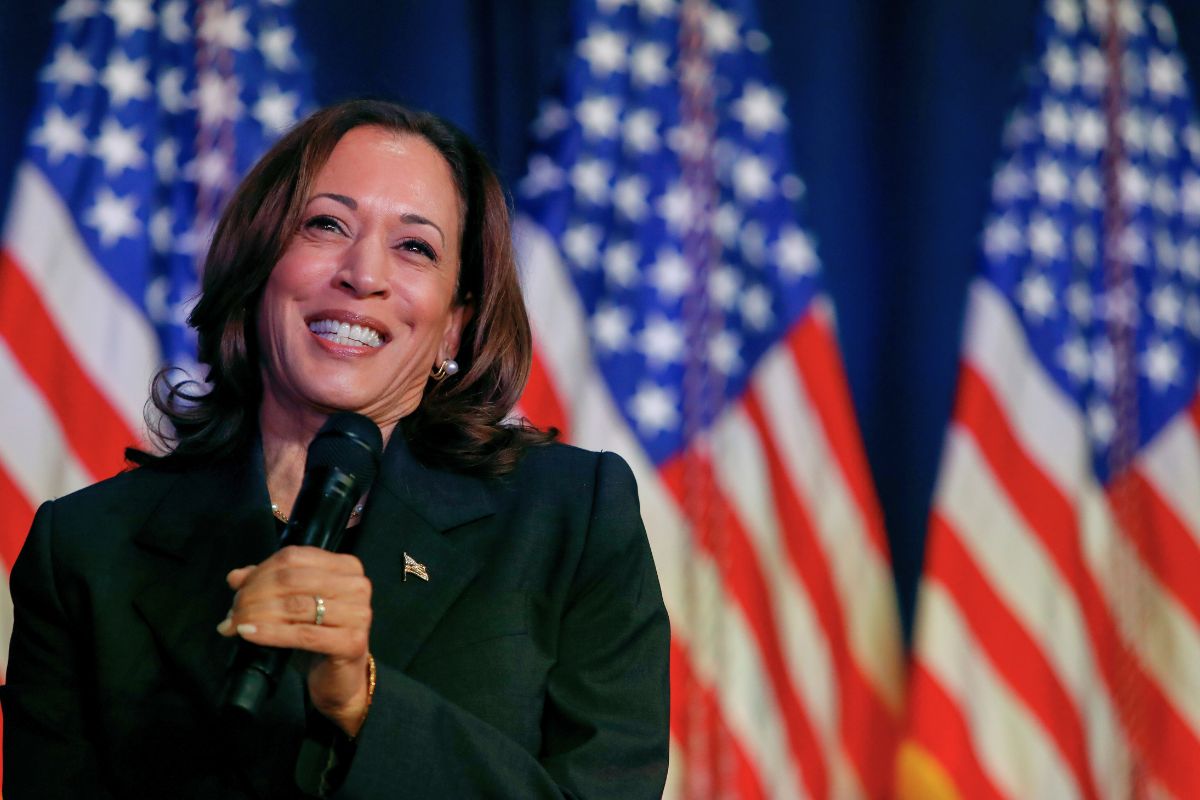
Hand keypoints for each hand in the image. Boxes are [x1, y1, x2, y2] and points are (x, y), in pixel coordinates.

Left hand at [217, 546, 373, 735]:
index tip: (237, 590)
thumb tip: (235, 576)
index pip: (294, 557)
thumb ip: (269, 585)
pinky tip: (248, 633)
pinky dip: (270, 633)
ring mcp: (358, 614)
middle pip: (292, 580)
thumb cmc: (319, 638)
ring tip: (235, 625)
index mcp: (346, 567)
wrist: (341, 680)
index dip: (259, 572)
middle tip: (233, 612)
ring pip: (295, 606)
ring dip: (257, 614)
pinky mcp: (352, 642)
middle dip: (254, 594)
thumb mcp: (294, 606)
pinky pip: (302, 634)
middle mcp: (356, 586)